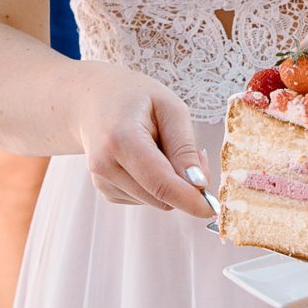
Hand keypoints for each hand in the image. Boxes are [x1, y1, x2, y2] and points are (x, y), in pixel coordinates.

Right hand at [72, 60, 214, 216]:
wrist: (93, 102)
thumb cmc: (136, 99)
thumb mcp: (170, 108)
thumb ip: (185, 147)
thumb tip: (199, 185)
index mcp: (120, 140)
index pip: (160, 183)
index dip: (191, 200)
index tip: (213, 209)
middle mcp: (104, 166)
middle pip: (161, 197)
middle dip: (187, 185)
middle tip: (197, 154)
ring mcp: (102, 182)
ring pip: (156, 201)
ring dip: (172, 183)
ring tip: (163, 147)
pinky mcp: (106, 191)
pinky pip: (147, 199)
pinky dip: (157, 184)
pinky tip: (149, 158)